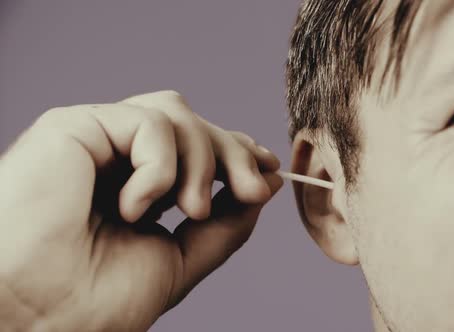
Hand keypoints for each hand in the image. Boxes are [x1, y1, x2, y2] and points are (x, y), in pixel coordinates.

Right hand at [0, 91, 282, 330]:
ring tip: (192, 210)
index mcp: (137, 187)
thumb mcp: (181, 260)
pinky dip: (160, 164)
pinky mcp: (75, 126)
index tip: (268, 170)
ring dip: (202, 159)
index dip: (236, 150)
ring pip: (176, 113)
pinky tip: (138, 206)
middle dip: (234, 153)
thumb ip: (227, 223)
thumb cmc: (93, 301)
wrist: (36, 319)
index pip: (197, 147)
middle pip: (194, 123)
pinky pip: (148, 122)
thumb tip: (267, 184)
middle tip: (251, 191)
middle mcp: (116, 159)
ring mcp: (96, 141)